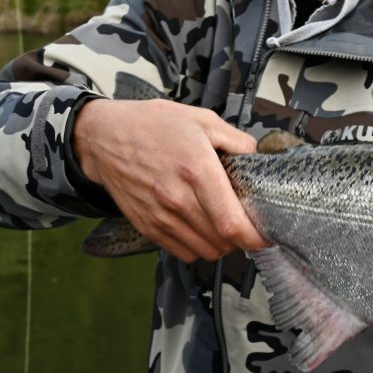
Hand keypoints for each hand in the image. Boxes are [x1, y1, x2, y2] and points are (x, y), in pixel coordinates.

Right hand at [73, 98, 267, 261]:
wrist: (104, 137)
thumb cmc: (154, 125)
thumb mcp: (202, 120)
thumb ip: (237, 141)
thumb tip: (258, 159)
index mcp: (197, 171)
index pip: (232, 223)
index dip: (255, 237)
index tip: (267, 235)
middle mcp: (178, 200)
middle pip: (222, 242)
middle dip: (242, 237)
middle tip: (246, 220)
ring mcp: (161, 217)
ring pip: (205, 251)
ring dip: (221, 243)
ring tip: (222, 222)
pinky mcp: (147, 227)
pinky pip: (182, 252)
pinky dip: (198, 245)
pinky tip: (200, 225)